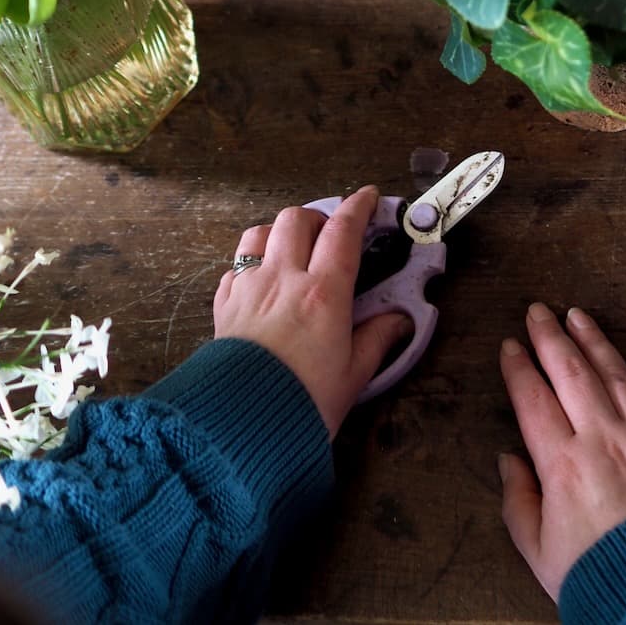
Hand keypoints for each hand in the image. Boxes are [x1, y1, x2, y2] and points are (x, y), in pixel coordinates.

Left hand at [213, 186, 409, 435]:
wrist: (242, 427)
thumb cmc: (304, 402)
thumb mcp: (354, 374)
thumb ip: (378, 338)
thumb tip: (401, 320)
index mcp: (323, 292)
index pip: (343, 230)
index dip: (358, 206)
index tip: (367, 197)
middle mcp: (284, 279)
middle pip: (297, 219)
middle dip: (317, 217)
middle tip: (330, 235)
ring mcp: (249, 289)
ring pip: (259, 232)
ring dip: (279, 232)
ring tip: (292, 250)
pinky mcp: (224, 306)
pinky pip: (234, 268)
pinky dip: (250, 265)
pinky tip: (260, 282)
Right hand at [498, 304, 625, 601]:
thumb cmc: (605, 579)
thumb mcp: (541, 554)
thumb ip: (519, 503)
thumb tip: (508, 461)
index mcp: (563, 464)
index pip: (533, 400)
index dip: (518, 369)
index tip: (510, 347)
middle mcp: (604, 438)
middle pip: (571, 373)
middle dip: (550, 337)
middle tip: (538, 312)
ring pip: (617, 373)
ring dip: (595, 340)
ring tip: (578, 316)